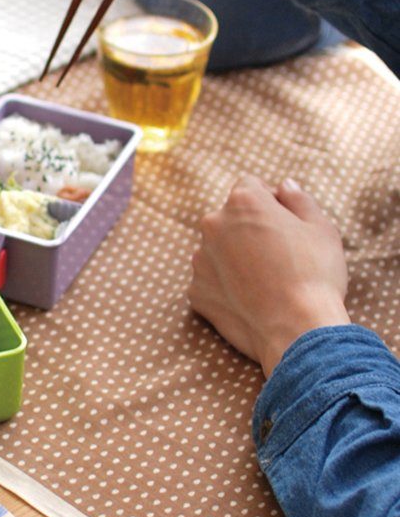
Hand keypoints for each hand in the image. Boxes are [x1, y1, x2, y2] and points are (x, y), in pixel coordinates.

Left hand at [189, 174, 350, 377]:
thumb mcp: (321, 228)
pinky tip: (250, 301)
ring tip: (265, 282)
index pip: (250, 186)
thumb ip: (299, 200)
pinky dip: (225, 288)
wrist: (297, 330)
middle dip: (249, 229)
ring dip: (234, 258)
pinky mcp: (195, 290)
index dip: (270, 202)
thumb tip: (284, 186)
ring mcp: (199, 258)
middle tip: (278, 257)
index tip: (285, 224)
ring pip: (218, 250)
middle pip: (230, 218)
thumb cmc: (314, 275)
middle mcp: (213, 224)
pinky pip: (210, 281)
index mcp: (242, 202)